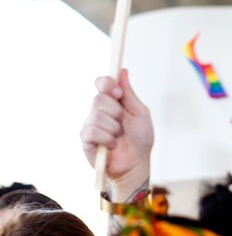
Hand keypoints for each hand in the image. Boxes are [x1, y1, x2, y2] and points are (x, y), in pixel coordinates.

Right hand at [80, 69, 153, 198]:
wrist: (137, 163)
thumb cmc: (141, 139)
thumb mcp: (140, 114)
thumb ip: (129, 94)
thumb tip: (122, 71)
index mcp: (112, 102)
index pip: (101, 83)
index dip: (107, 84)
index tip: (118, 93)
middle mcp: (99, 111)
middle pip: (99, 99)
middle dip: (116, 112)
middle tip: (123, 124)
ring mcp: (91, 124)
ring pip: (96, 116)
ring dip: (114, 128)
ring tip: (119, 137)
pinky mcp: (86, 140)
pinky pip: (92, 131)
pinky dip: (107, 139)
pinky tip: (111, 145)